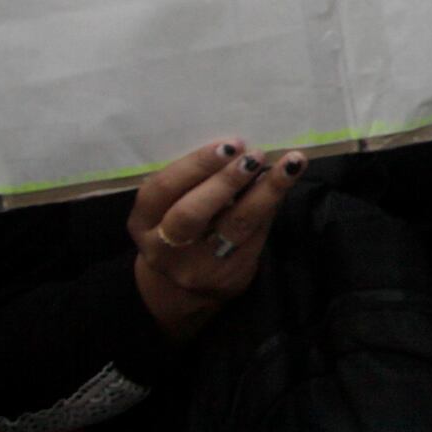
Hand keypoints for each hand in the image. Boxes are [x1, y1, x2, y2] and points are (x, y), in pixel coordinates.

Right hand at [128, 140, 302, 341]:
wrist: (186, 287)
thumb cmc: (182, 228)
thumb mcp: (171, 206)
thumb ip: (195, 181)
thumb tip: (240, 147)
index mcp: (143, 220)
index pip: (162, 189)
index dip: (195, 165)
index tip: (228, 145)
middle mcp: (163, 246)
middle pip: (191, 213)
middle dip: (225, 180)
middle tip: (254, 155)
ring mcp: (196, 265)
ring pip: (233, 226)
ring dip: (264, 192)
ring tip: (288, 166)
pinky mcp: (229, 275)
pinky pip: (255, 236)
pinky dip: (271, 207)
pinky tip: (285, 187)